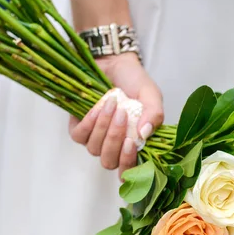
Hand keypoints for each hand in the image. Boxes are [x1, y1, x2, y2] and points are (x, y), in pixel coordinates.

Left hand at [69, 52, 163, 176]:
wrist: (114, 62)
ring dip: (104, 127)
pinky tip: (98, 108)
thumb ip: (154, 114)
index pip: (128, 171)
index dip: (128, 165)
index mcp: (134, 145)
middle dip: (115, 140)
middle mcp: (113, 146)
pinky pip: (79, 136)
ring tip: (113, 105)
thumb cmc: (134, 82)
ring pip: (94, 149)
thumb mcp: (151, 96)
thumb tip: (144, 134)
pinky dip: (88, 123)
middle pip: (109, 162)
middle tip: (123, 115)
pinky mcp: (78, 127)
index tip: (131, 143)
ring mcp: (95, 139)